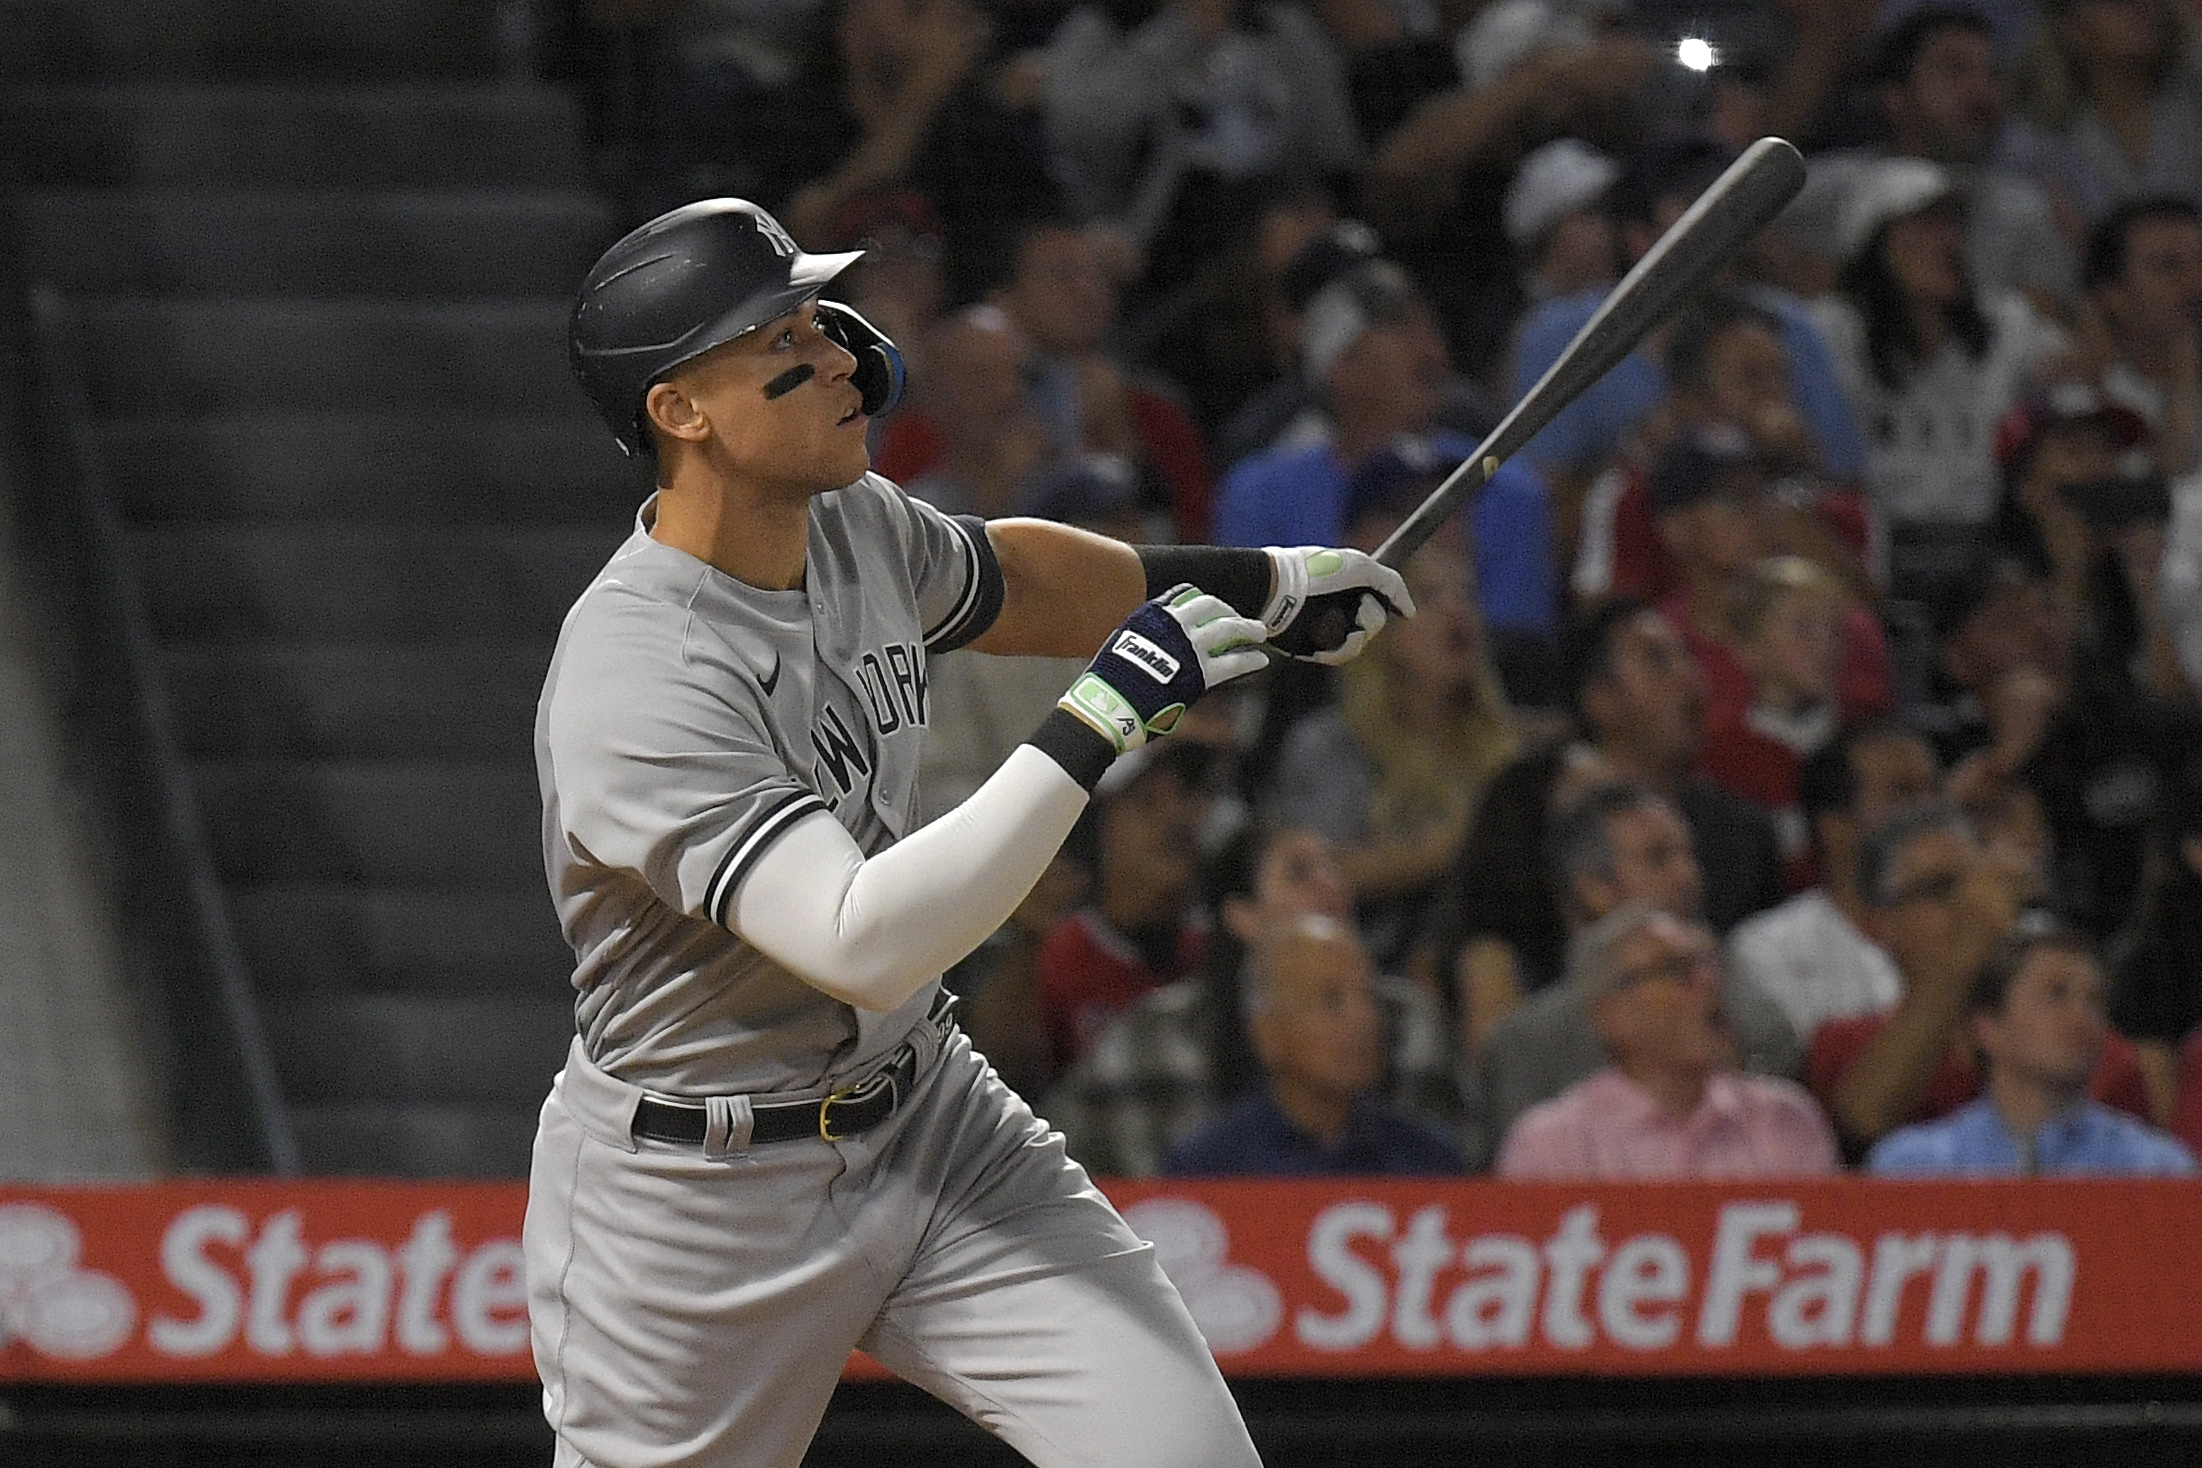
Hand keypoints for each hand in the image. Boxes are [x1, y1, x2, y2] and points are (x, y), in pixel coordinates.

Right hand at [1059, 586, 1268, 753]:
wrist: (1107, 707)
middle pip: (1211, 606)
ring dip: (1247, 629)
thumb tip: (1154, 645)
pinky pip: (1234, 661)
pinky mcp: (1201, 673)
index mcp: (1151, 613)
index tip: (1213, 606)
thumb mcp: (1121, 646)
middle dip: (1229, 611)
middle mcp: (1173, 624)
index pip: (1185, 594)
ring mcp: (1189, 647)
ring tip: (1260, 632)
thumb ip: (1143, 639)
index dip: (1204, 600)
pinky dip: (1250, 659)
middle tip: (1240, 619)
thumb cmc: (1108, 685)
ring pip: (1229, 629)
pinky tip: (1261, 659)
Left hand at [1263, 546, 1415, 663]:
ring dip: (1357, 637)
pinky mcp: (1314, 644)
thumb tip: (1410, 612)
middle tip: (1360, 609)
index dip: (1386, 606)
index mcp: (1351, 586)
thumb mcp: (1361, 567)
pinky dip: (1339, 651)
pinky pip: (1340, 655)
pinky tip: (1330, 644)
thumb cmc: (1318, 572)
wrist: (1281, 591)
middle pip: (1374, 625)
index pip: (1380, 603)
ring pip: (1359, 643)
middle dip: (1372, 619)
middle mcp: (1340, 606)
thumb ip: (1391, 584)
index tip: (1398, 610)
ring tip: (1348, 627)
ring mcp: (1328, 626)